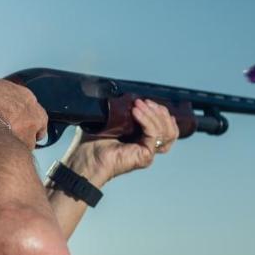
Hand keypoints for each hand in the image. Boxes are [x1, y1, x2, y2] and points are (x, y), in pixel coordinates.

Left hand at [61, 99, 180, 185]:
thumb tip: (125, 94)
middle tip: (143, 102)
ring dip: (154, 114)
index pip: (164, 124)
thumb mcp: (108, 120)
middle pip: (169, 128)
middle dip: (159, 111)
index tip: (146, 101)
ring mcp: (148, 152)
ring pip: (167, 132)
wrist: (85, 159)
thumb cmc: (91, 142)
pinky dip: (147, 121)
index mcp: (141, 137)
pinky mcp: (145, 156)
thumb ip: (120, 110)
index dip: (160, 112)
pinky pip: (154, 135)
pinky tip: (135, 112)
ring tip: (139, 105)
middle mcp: (147, 145)